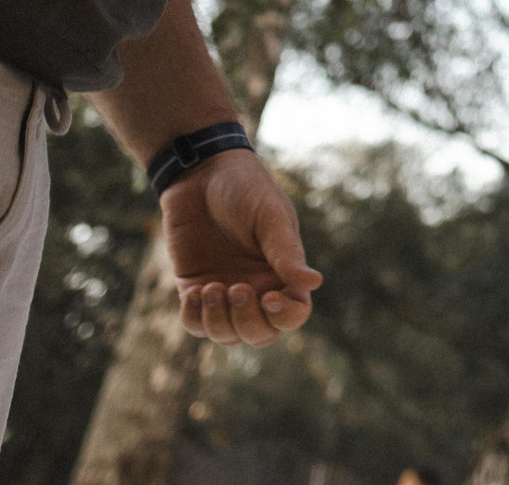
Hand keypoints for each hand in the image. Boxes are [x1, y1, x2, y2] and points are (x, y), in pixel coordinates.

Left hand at [161, 150, 323, 345]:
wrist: (199, 172)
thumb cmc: (244, 188)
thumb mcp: (269, 217)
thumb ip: (287, 253)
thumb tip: (314, 283)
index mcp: (283, 273)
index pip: (294, 314)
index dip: (285, 317)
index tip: (269, 298)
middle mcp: (257, 288)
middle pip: (260, 334)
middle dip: (247, 321)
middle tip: (236, 288)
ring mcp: (224, 292)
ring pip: (226, 335)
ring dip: (218, 321)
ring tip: (210, 287)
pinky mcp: (194, 289)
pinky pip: (195, 324)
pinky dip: (194, 318)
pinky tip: (194, 291)